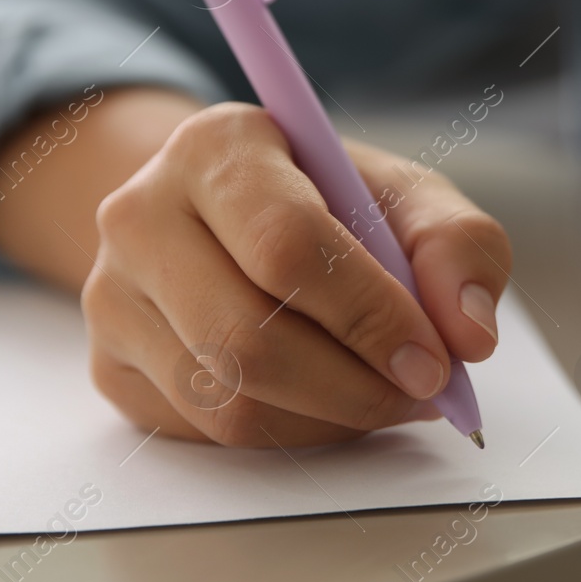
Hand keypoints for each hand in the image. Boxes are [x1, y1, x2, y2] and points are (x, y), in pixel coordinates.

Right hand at [82, 102, 509, 446]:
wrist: (224, 217)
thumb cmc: (325, 203)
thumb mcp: (404, 196)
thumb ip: (458, 244)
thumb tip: (470, 333)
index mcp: (216, 146)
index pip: (286, 246)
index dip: (370, 315)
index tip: (435, 360)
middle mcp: (141, 214)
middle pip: (246, 339)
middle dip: (355, 386)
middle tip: (421, 394)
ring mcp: (111, 295)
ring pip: (228, 402)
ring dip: (330, 419)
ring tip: (383, 393)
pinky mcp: (111, 365)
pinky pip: (208, 434)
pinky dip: (290, 435)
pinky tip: (325, 400)